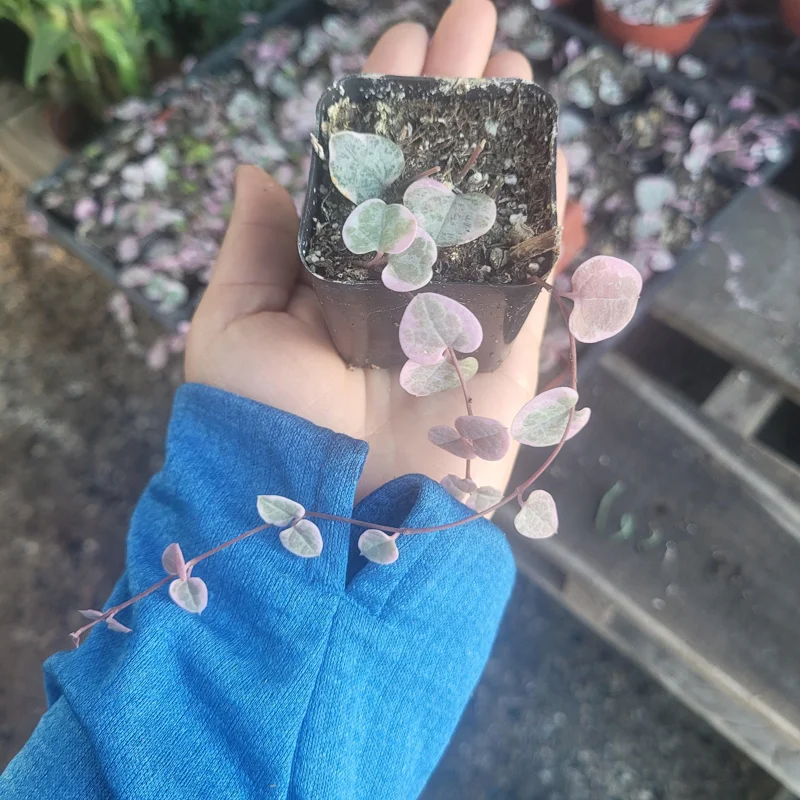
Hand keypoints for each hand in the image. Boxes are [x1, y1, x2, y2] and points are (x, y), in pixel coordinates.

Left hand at [186, 0, 567, 499]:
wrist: (321, 521)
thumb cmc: (262, 425)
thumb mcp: (236, 329)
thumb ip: (255, 249)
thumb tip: (258, 168)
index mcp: (334, 273)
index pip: (366, 172)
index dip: (382, 106)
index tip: (399, 45)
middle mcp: (396, 284)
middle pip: (431, 177)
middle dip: (451, 98)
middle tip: (473, 21)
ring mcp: (453, 312)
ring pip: (483, 210)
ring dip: (501, 138)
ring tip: (512, 67)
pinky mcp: (504, 349)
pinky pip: (528, 273)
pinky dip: (540, 212)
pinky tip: (548, 148)